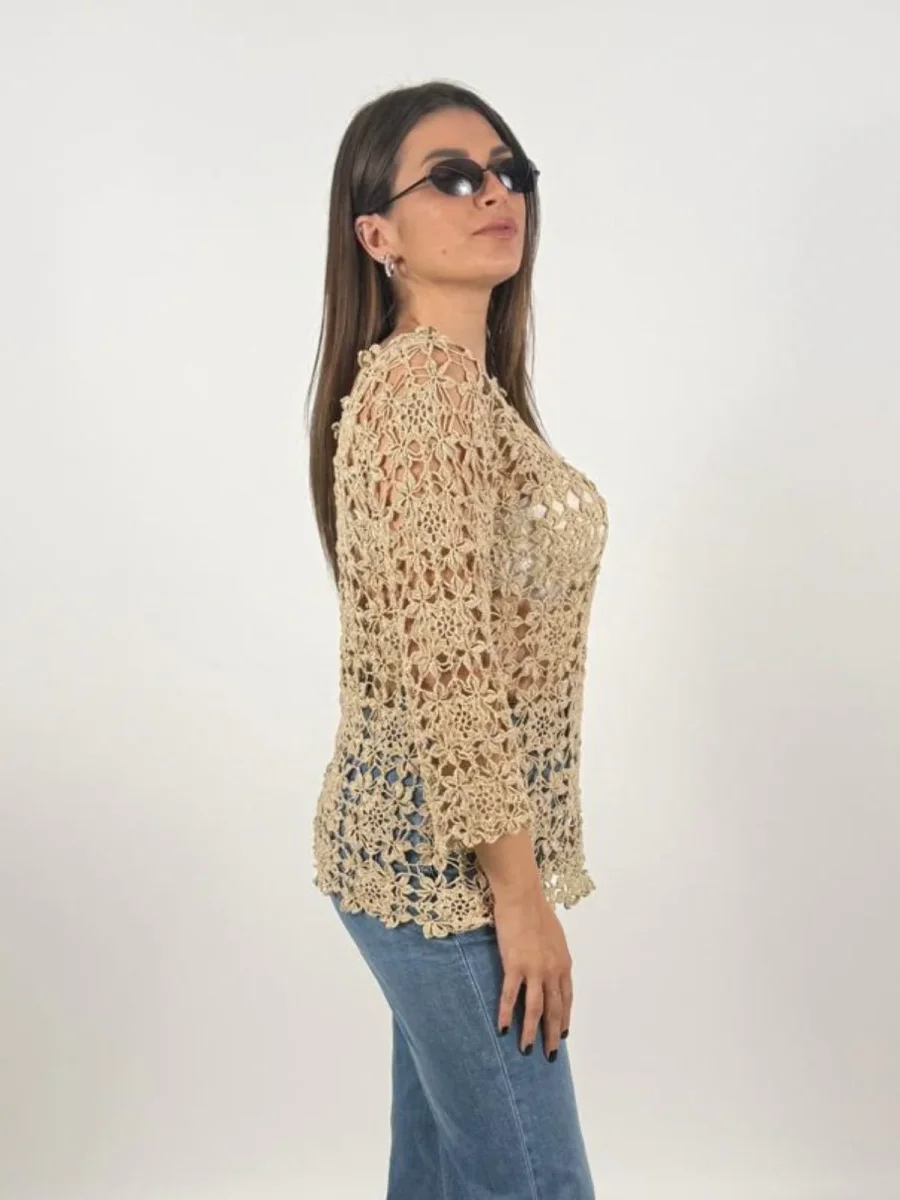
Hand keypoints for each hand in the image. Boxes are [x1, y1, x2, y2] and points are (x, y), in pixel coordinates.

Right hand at [492, 884, 572, 1059]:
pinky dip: (506, 1014)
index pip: (566, 998)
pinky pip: (510, 995)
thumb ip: (555, 955)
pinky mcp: (515, 965)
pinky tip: (503, 1029)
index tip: (563, 1035)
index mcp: (563, 964)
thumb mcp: (555, 936)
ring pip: (534, 1009)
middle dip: (552, 1034)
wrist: (523, 896)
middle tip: (550, 1055)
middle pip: (554, 1009)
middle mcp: (552, 971)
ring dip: (531, 1032)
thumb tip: (552, 966)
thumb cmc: (537, 911)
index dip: (564, 1019)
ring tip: (526, 1050)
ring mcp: (534, 969)